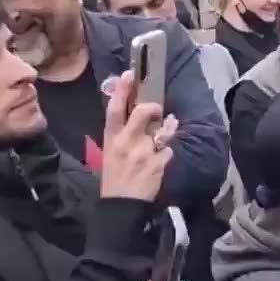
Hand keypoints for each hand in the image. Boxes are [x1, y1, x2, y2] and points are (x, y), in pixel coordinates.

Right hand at [100, 71, 174, 200]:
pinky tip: (161, 160)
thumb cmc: (115, 177)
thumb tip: (136, 114)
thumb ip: (122, 134)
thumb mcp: (110, 153)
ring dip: (166, 131)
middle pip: (143, 113)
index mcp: (111, 139)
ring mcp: (143, 153)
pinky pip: (168, 150)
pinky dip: (167, 153)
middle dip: (153, 108)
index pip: (114, 110)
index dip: (122, 90)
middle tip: (157, 110)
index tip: (129, 74)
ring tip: (165, 132)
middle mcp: (126, 143)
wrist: (120, 205)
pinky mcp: (157, 164)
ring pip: (162, 131)